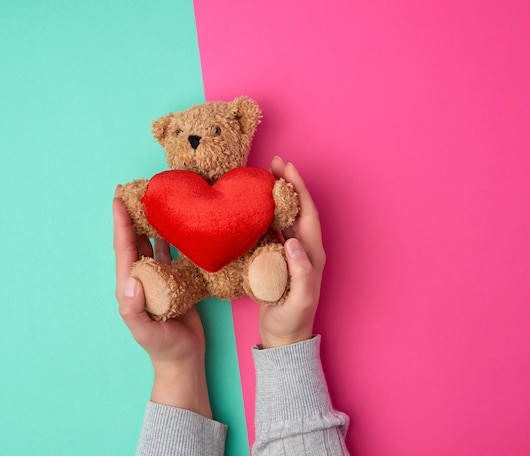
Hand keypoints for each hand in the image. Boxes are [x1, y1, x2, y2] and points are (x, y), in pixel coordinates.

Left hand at [113, 188, 211, 417]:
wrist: (183, 359)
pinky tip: (176, 224)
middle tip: (133, 189)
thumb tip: (130, 281)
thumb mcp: (145, 332)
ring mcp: (157, 278)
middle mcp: (141, 277)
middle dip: (132, 215)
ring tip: (154, 200)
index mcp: (130, 285)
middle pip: (134, 239)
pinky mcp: (174, 281)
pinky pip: (171, 254)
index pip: (123, 248)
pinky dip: (171, 238)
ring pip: (151, 243)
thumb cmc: (162, 347)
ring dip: (150, 222)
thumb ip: (134, 310)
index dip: (120, 223)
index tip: (118, 198)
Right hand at [258, 157, 325, 348]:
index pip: (307, 213)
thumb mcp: (299, 300)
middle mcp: (304, 250)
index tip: (286, 168)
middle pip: (298, 209)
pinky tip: (255, 207)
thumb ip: (301, 272)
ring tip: (264, 178)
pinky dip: (267, 214)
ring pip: (286, 217)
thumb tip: (292, 242)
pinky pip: (274, 230)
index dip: (298, 189)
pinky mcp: (279, 260)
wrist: (284, 338)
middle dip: (288, 184)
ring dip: (277, 196)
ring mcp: (292, 254)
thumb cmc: (292, 321)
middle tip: (273, 163)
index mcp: (312, 255)